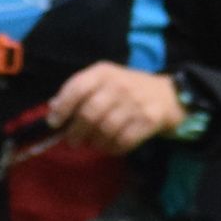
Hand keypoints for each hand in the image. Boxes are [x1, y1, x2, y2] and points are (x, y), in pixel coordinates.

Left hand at [43, 61, 186, 155]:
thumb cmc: (127, 89)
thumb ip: (80, 92)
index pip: (77, 87)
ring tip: (93, 144)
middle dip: (76, 132)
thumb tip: (53, 109)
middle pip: (90, 113)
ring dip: (95, 142)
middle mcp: (119, 85)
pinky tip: (110, 147)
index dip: (62, 107)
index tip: (54, 123)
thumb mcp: (104, 81)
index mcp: (103, 72)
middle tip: (73, 141)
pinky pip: (124, 140)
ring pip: (106, 129)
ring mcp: (135, 102)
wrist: (168, 94)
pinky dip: (113, 148)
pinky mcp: (149, 120)